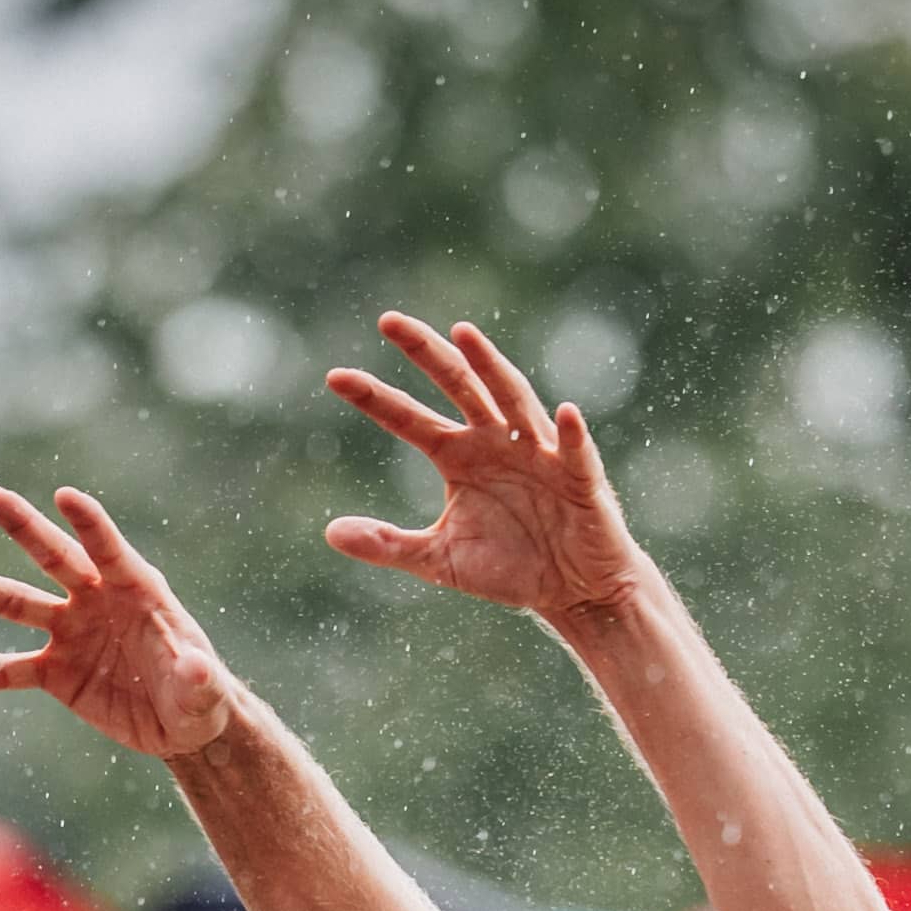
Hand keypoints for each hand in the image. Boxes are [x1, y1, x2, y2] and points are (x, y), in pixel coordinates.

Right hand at [0, 486, 241, 759]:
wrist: (181, 724)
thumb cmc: (201, 697)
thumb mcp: (204, 693)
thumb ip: (199, 678)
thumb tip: (199, 669)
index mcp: (137, 590)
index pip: (110, 550)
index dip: (90, 526)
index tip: (64, 497)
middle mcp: (95, 601)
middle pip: (53, 557)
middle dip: (23, 528)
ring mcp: (69, 633)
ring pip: (14, 604)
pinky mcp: (53, 673)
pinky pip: (3, 671)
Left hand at [323, 315, 648, 622]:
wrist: (572, 589)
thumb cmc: (510, 568)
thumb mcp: (439, 560)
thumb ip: (388, 544)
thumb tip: (330, 532)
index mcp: (459, 456)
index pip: (410, 419)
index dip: (375, 398)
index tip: (334, 377)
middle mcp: (495, 442)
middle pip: (457, 385)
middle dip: (425, 353)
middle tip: (388, 321)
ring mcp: (538, 454)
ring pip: (512, 400)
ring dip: (490, 366)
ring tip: (463, 334)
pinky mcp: (579, 480)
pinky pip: (574, 453)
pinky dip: (570, 434)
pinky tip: (565, 412)